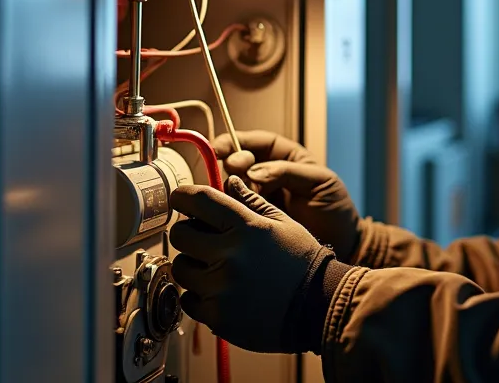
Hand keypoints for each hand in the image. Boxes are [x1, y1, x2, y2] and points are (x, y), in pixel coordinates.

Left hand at [168, 176, 332, 353]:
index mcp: (247, 228)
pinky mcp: (217, 316)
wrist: (319, 308)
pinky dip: (199, 296)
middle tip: (203, 240)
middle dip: (188, 233)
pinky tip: (220, 292)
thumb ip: (252, 202)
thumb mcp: (283, 224)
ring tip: (215, 270)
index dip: (182, 196)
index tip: (179, 200)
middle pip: (180, 235)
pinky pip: (188, 300)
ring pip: (180, 269)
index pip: (199, 200)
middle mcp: (231, 255)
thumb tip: (229, 181)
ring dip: (192, 266)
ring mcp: (222, 288)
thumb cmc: (302, 263)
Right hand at [212, 131, 361, 260]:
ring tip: (237, 195)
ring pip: (232, 186)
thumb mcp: (319, 182)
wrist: (342, 245)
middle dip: (232, 164)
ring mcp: (259, 199)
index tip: (220, 148)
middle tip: (235, 172)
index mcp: (286, 158)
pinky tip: (231, 211)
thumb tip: (253, 172)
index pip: (255, 142)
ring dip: (228, 188)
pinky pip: (234, 210)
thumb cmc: (336, 210)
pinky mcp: (254, 220)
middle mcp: (268, 176)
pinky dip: (229, 208)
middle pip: (238, 161)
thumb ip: (287, 172)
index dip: (235, 141)